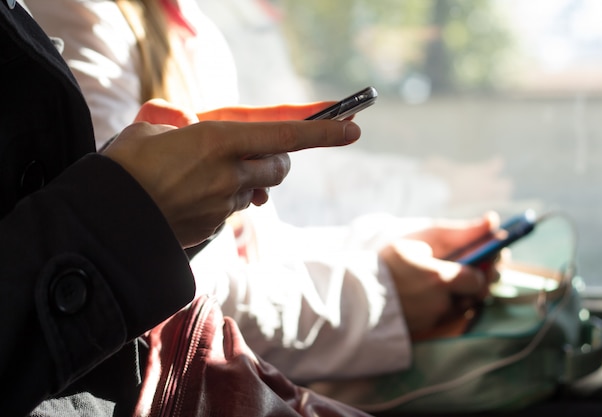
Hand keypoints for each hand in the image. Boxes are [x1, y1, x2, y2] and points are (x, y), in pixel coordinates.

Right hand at [102, 103, 360, 247]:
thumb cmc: (125, 167)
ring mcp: (223, 206)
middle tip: (262, 155)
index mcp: (218, 142)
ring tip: (210, 176)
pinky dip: (225, 201)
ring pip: (256, 191)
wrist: (104, 222)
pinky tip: (193, 198)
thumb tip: (195, 137)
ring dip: (247, 181)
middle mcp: (229, 175)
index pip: (285, 136)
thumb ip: (184, 132)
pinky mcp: (215, 228)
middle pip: (279, 168)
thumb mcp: (152, 132)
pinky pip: (232, 211)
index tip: (352, 128)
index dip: (323, 132)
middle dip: (278, 161)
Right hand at [379, 212, 499, 339]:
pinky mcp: (428, 331)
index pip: (480, 278)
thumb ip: (460, 233)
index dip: (485, 267)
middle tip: (462, 270)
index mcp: (440, 278)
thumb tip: (492, 220)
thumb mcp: (422, 239)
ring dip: (461, 295)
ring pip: (464, 308)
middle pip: (476, 296)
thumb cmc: (390, 262)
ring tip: (439, 282)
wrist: (359, 295)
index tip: (485, 259)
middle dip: (474, 283)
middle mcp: (440, 303)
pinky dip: (446, 307)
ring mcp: (434, 320)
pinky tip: (430, 297)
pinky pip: (449, 319)